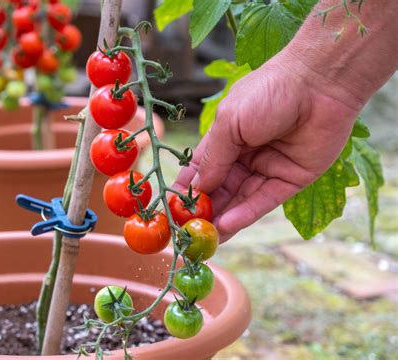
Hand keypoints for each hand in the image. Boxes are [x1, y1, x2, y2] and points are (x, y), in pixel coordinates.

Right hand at [173, 57, 359, 241]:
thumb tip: (197, 190)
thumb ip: (213, 158)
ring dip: (222, 219)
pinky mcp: (290, 180)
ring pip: (240, 201)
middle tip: (187, 232)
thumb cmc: (267, 92)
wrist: (318, 82)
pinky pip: (264, 201)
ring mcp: (267, 170)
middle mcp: (244, 158)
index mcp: (225, 140)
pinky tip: (226, 226)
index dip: (186, 191)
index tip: (170, 210)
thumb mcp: (229, 124)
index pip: (200, 172)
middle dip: (204, 211)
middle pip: (220, 190)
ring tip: (204, 238)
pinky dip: (245, 214)